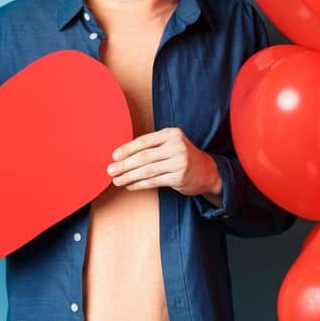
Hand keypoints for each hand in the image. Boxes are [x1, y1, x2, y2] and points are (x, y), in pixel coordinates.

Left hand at [106, 127, 222, 203]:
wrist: (208, 171)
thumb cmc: (182, 156)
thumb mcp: (171, 144)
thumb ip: (152, 146)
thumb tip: (122, 155)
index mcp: (172, 134)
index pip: (144, 141)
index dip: (127, 149)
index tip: (114, 156)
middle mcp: (176, 146)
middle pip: (144, 157)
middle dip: (124, 165)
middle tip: (111, 170)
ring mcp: (179, 162)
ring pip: (147, 170)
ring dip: (129, 176)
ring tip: (117, 180)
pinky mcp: (179, 177)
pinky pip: (154, 181)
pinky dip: (140, 184)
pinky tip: (130, 186)